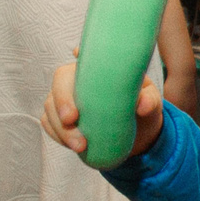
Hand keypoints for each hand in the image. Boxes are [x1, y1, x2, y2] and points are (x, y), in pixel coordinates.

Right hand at [43, 54, 164, 160]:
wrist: (136, 135)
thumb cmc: (142, 110)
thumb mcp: (152, 103)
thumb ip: (149, 101)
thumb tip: (141, 105)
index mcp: (98, 69)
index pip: (84, 57)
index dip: (79, 55)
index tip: (77, 55)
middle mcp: (77, 80)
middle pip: (60, 80)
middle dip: (62, 100)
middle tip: (71, 119)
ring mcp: (65, 99)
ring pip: (50, 106)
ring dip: (61, 127)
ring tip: (80, 145)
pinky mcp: (60, 119)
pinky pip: (48, 123)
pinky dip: (57, 135)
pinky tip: (72, 146)